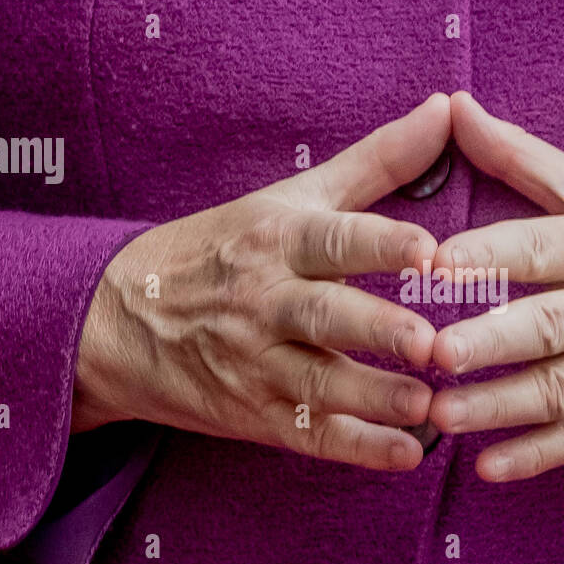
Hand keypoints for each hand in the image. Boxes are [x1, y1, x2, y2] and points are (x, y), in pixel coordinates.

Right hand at [72, 94, 450, 470]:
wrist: (117, 319)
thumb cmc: (224, 248)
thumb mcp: (290, 197)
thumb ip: (377, 161)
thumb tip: (446, 107)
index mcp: (278, 240)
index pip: (333, 239)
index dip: (381, 243)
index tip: (431, 251)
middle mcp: (266, 301)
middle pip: (325, 315)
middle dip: (378, 330)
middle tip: (432, 342)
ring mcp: (256, 362)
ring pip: (319, 383)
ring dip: (375, 398)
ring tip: (429, 407)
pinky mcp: (254, 414)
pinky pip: (309, 434)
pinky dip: (357, 448)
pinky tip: (405, 456)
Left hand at [427, 92, 563, 481]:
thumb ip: (521, 156)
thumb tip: (455, 107)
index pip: (539, 247)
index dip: (486, 253)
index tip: (433, 261)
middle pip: (545, 327)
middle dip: (488, 342)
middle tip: (432, 353)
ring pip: (556, 391)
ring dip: (497, 407)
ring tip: (439, 415)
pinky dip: (537, 457)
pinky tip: (490, 469)